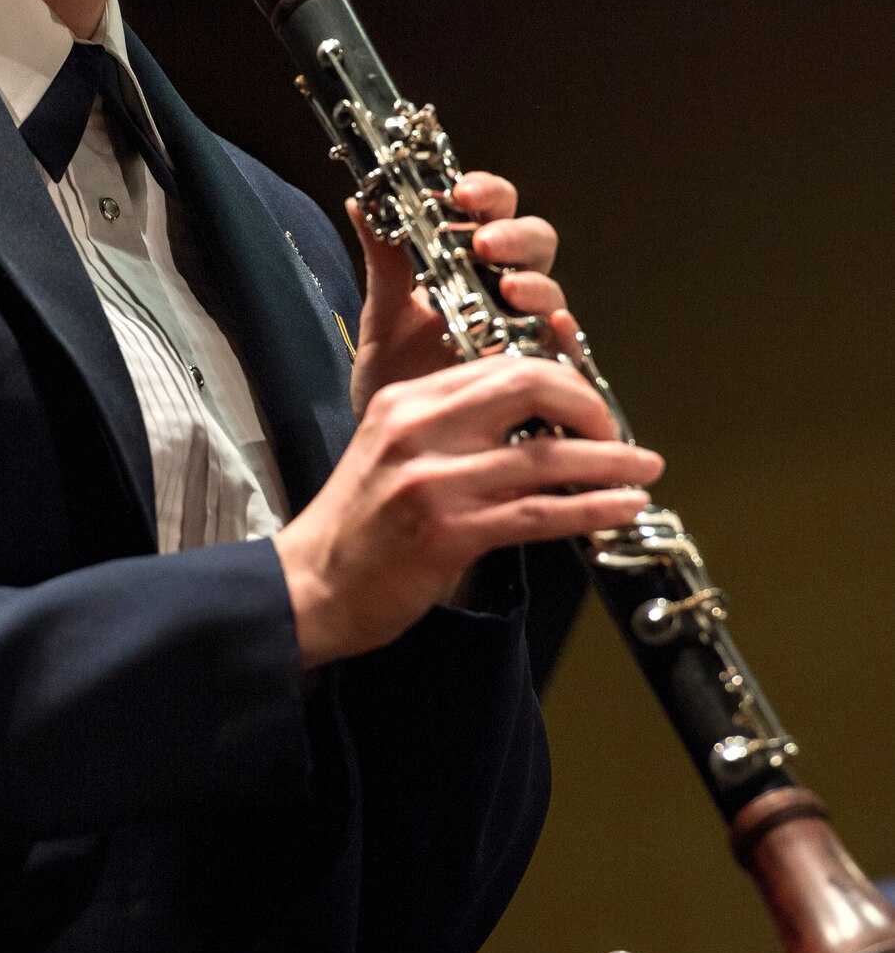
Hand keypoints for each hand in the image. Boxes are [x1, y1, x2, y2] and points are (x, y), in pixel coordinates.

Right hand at [274, 353, 662, 668]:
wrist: (308, 588)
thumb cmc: (352, 529)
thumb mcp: (391, 454)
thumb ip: (450, 430)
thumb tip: (530, 427)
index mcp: (405, 402)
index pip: (499, 364)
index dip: (559, 379)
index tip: (586, 404)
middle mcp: (419, 430)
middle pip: (530, 387)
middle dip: (590, 406)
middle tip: (614, 431)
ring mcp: (434, 481)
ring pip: (546, 457)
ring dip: (609, 463)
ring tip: (644, 469)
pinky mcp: (447, 533)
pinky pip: (538, 514)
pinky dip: (591, 509)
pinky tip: (620, 508)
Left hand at [346, 171, 573, 417]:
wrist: (398, 445)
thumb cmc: (397, 375)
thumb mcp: (384, 317)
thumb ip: (384, 262)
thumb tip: (362, 202)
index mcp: (470, 263)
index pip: (491, 211)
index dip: (486, 193)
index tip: (460, 192)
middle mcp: (505, 292)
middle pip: (534, 242)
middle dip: (515, 235)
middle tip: (485, 243)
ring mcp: (526, 330)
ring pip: (551, 290)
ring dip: (536, 283)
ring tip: (511, 288)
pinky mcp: (540, 374)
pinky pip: (566, 348)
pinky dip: (565, 333)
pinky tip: (555, 326)